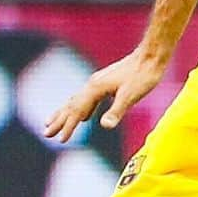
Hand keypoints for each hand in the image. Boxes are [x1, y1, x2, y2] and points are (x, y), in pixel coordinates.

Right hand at [43, 47, 166, 143]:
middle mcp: (92, 84)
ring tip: (53, 122)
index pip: (77, 111)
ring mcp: (98, 83)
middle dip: (59, 120)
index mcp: (95, 88)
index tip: (60, 141)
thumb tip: (104, 126)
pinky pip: (87, 99)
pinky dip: (81, 109)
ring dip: (65, 113)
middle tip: (46, 133)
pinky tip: (84, 116)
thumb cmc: (143, 76)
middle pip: (71, 105)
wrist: (151, 56)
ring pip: (77, 101)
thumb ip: (117, 110)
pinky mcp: (106, 83)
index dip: (68, 127)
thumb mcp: (131, 95)